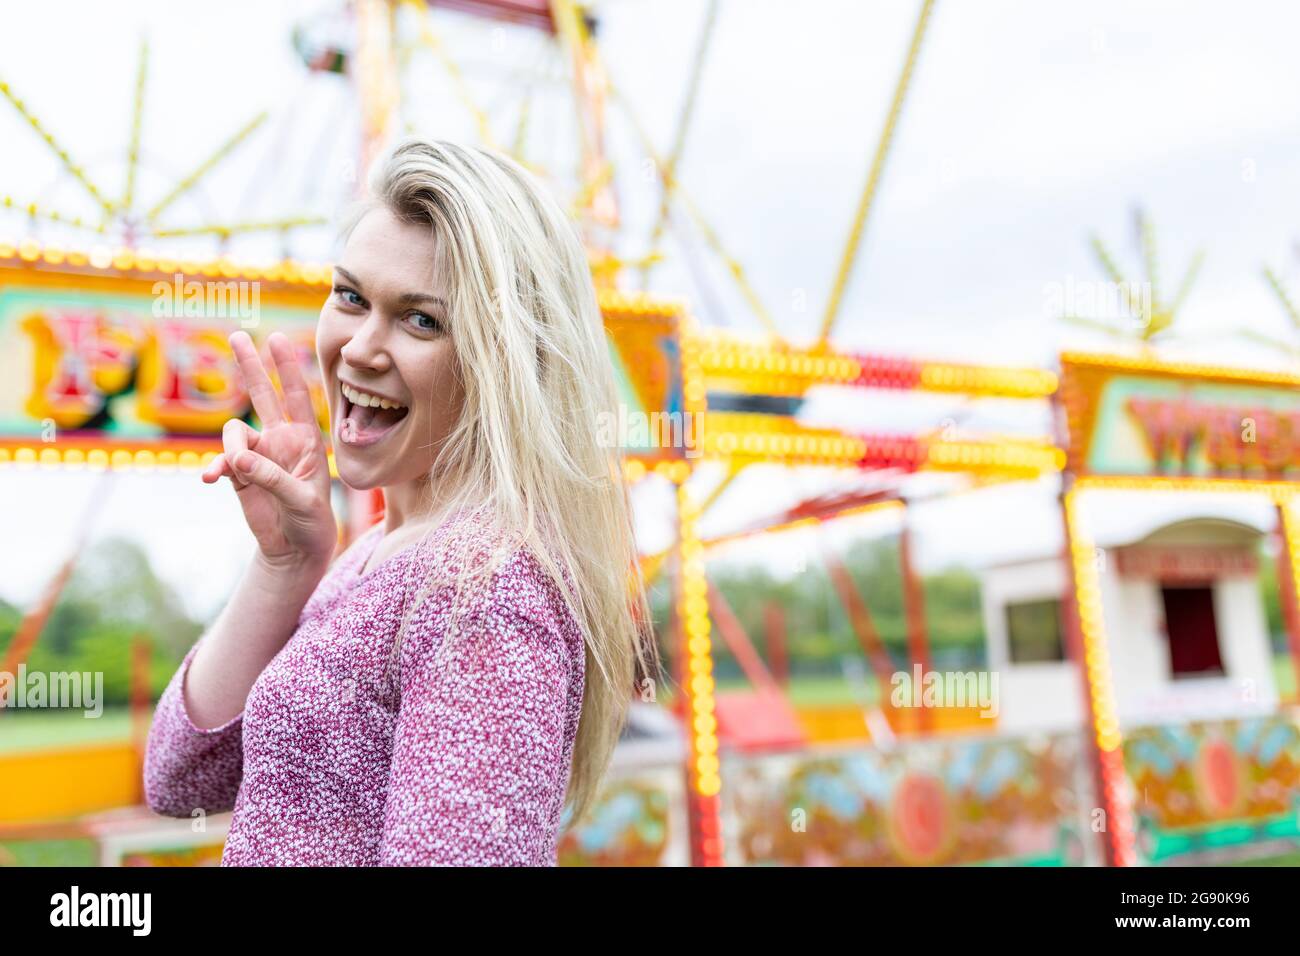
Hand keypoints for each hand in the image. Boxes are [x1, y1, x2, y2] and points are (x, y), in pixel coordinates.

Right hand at [202, 331, 336, 573]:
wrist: (294, 550)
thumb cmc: (311, 523)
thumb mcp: (301, 501)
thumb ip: (272, 477)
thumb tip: (237, 458)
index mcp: (307, 440)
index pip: (297, 396)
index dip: (287, 367)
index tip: (277, 338)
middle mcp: (281, 440)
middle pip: (262, 395)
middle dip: (250, 366)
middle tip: (237, 335)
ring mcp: (258, 454)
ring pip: (234, 433)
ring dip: (231, 449)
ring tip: (235, 471)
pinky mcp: (239, 473)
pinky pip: (220, 461)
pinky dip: (214, 468)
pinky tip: (211, 480)